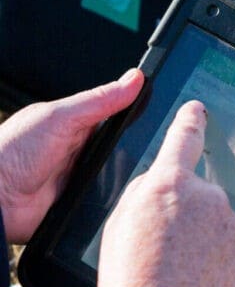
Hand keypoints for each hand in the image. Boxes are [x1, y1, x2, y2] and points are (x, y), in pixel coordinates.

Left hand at [0, 70, 144, 242]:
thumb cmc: (11, 152)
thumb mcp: (60, 117)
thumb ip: (99, 101)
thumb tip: (135, 78)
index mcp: (78, 128)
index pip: (121, 120)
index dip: (142, 118)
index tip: (167, 117)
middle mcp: (83, 154)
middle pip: (127, 152)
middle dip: (140, 153)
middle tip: (157, 150)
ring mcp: (84, 182)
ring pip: (124, 179)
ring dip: (130, 178)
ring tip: (143, 175)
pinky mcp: (84, 207)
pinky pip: (112, 204)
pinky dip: (119, 202)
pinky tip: (128, 198)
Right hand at [98, 101, 234, 286]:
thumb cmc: (131, 277)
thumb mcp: (120, 224)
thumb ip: (145, 195)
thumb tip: (161, 187)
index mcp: (169, 185)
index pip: (184, 138)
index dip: (191, 121)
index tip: (199, 110)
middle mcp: (208, 197)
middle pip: (202, 197)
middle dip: (190, 218)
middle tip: (171, 251)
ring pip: (222, 226)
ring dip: (209, 242)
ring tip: (186, 272)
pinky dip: (226, 263)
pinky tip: (206, 281)